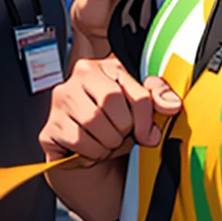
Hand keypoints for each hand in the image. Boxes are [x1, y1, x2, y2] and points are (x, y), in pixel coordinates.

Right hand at [39, 56, 181, 162]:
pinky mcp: (49, 129)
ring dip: (107, 144)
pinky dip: (90, 153)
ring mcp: (60, 102)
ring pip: (94, 125)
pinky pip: (78, 142)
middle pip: (112, 107)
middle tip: (120, 136)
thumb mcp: (140, 104)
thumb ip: (159, 97)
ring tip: (105, 141)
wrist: (88, 149)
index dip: (145, 120)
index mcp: (105, 67)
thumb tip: (173, 105)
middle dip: (122, 131)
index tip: (148, 134)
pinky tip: (90, 148)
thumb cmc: (114, 122)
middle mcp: (78, 79)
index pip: (136, 94)